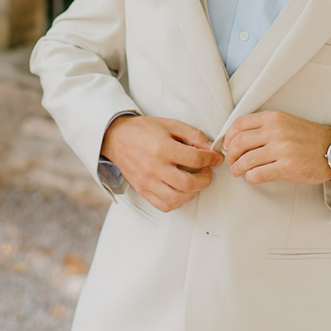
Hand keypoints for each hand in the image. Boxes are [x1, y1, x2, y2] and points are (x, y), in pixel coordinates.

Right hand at [102, 115, 224, 212]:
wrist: (116, 137)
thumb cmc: (141, 130)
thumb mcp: (170, 125)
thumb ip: (192, 135)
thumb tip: (209, 148)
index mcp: (162, 148)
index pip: (196, 159)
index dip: (211, 159)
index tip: (214, 158)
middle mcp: (154, 167)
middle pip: (189, 183)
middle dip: (205, 179)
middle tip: (207, 173)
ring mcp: (147, 181)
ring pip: (177, 198)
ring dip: (192, 192)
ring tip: (194, 183)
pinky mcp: (142, 189)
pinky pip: (163, 205)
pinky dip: (176, 202)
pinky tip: (180, 191)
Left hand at [220, 111, 330, 185]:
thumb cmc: (309, 138)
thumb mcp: (285, 122)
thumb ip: (264, 127)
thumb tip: (237, 138)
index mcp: (273, 118)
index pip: (239, 124)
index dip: (228, 137)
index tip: (227, 145)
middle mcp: (276, 131)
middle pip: (238, 143)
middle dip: (230, 154)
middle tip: (231, 161)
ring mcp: (282, 149)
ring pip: (246, 160)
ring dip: (237, 168)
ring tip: (238, 171)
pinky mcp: (288, 167)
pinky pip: (258, 174)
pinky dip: (251, 177)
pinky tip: (252, 177)